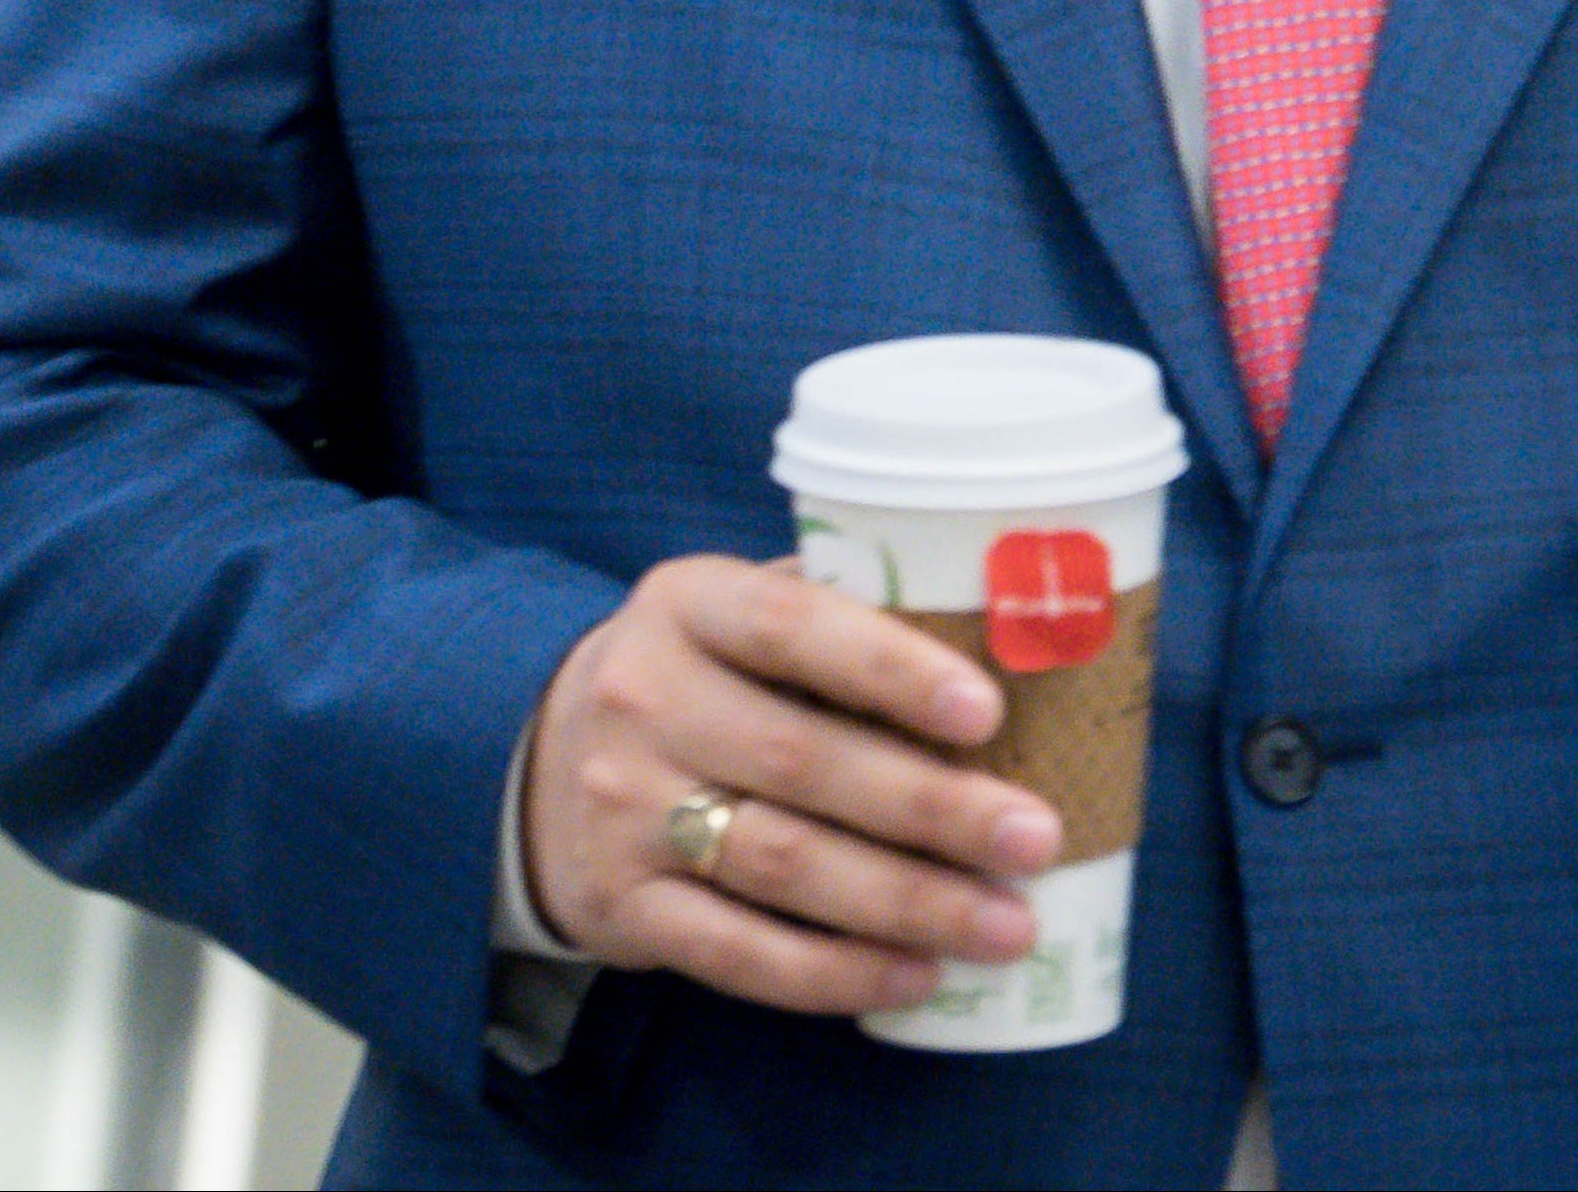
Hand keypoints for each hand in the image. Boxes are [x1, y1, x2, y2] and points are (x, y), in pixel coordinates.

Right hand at [519, 554, 1064, 1013]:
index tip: (987, 711)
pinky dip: (837, 972)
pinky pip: (740, 952)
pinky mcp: (622, 907)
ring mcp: (625, 809)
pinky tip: (918, 974)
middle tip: (1035, 838)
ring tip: (1007, 925)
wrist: (542, 761)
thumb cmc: (701, 677)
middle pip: (802, 759)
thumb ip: (840, 616)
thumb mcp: (738, 617)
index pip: (792, 623)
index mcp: (687, 603)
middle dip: (932, 807)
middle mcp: (645, 698)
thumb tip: (1007, 640)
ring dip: (907, 902)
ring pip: (782, 864)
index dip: (891, 668)